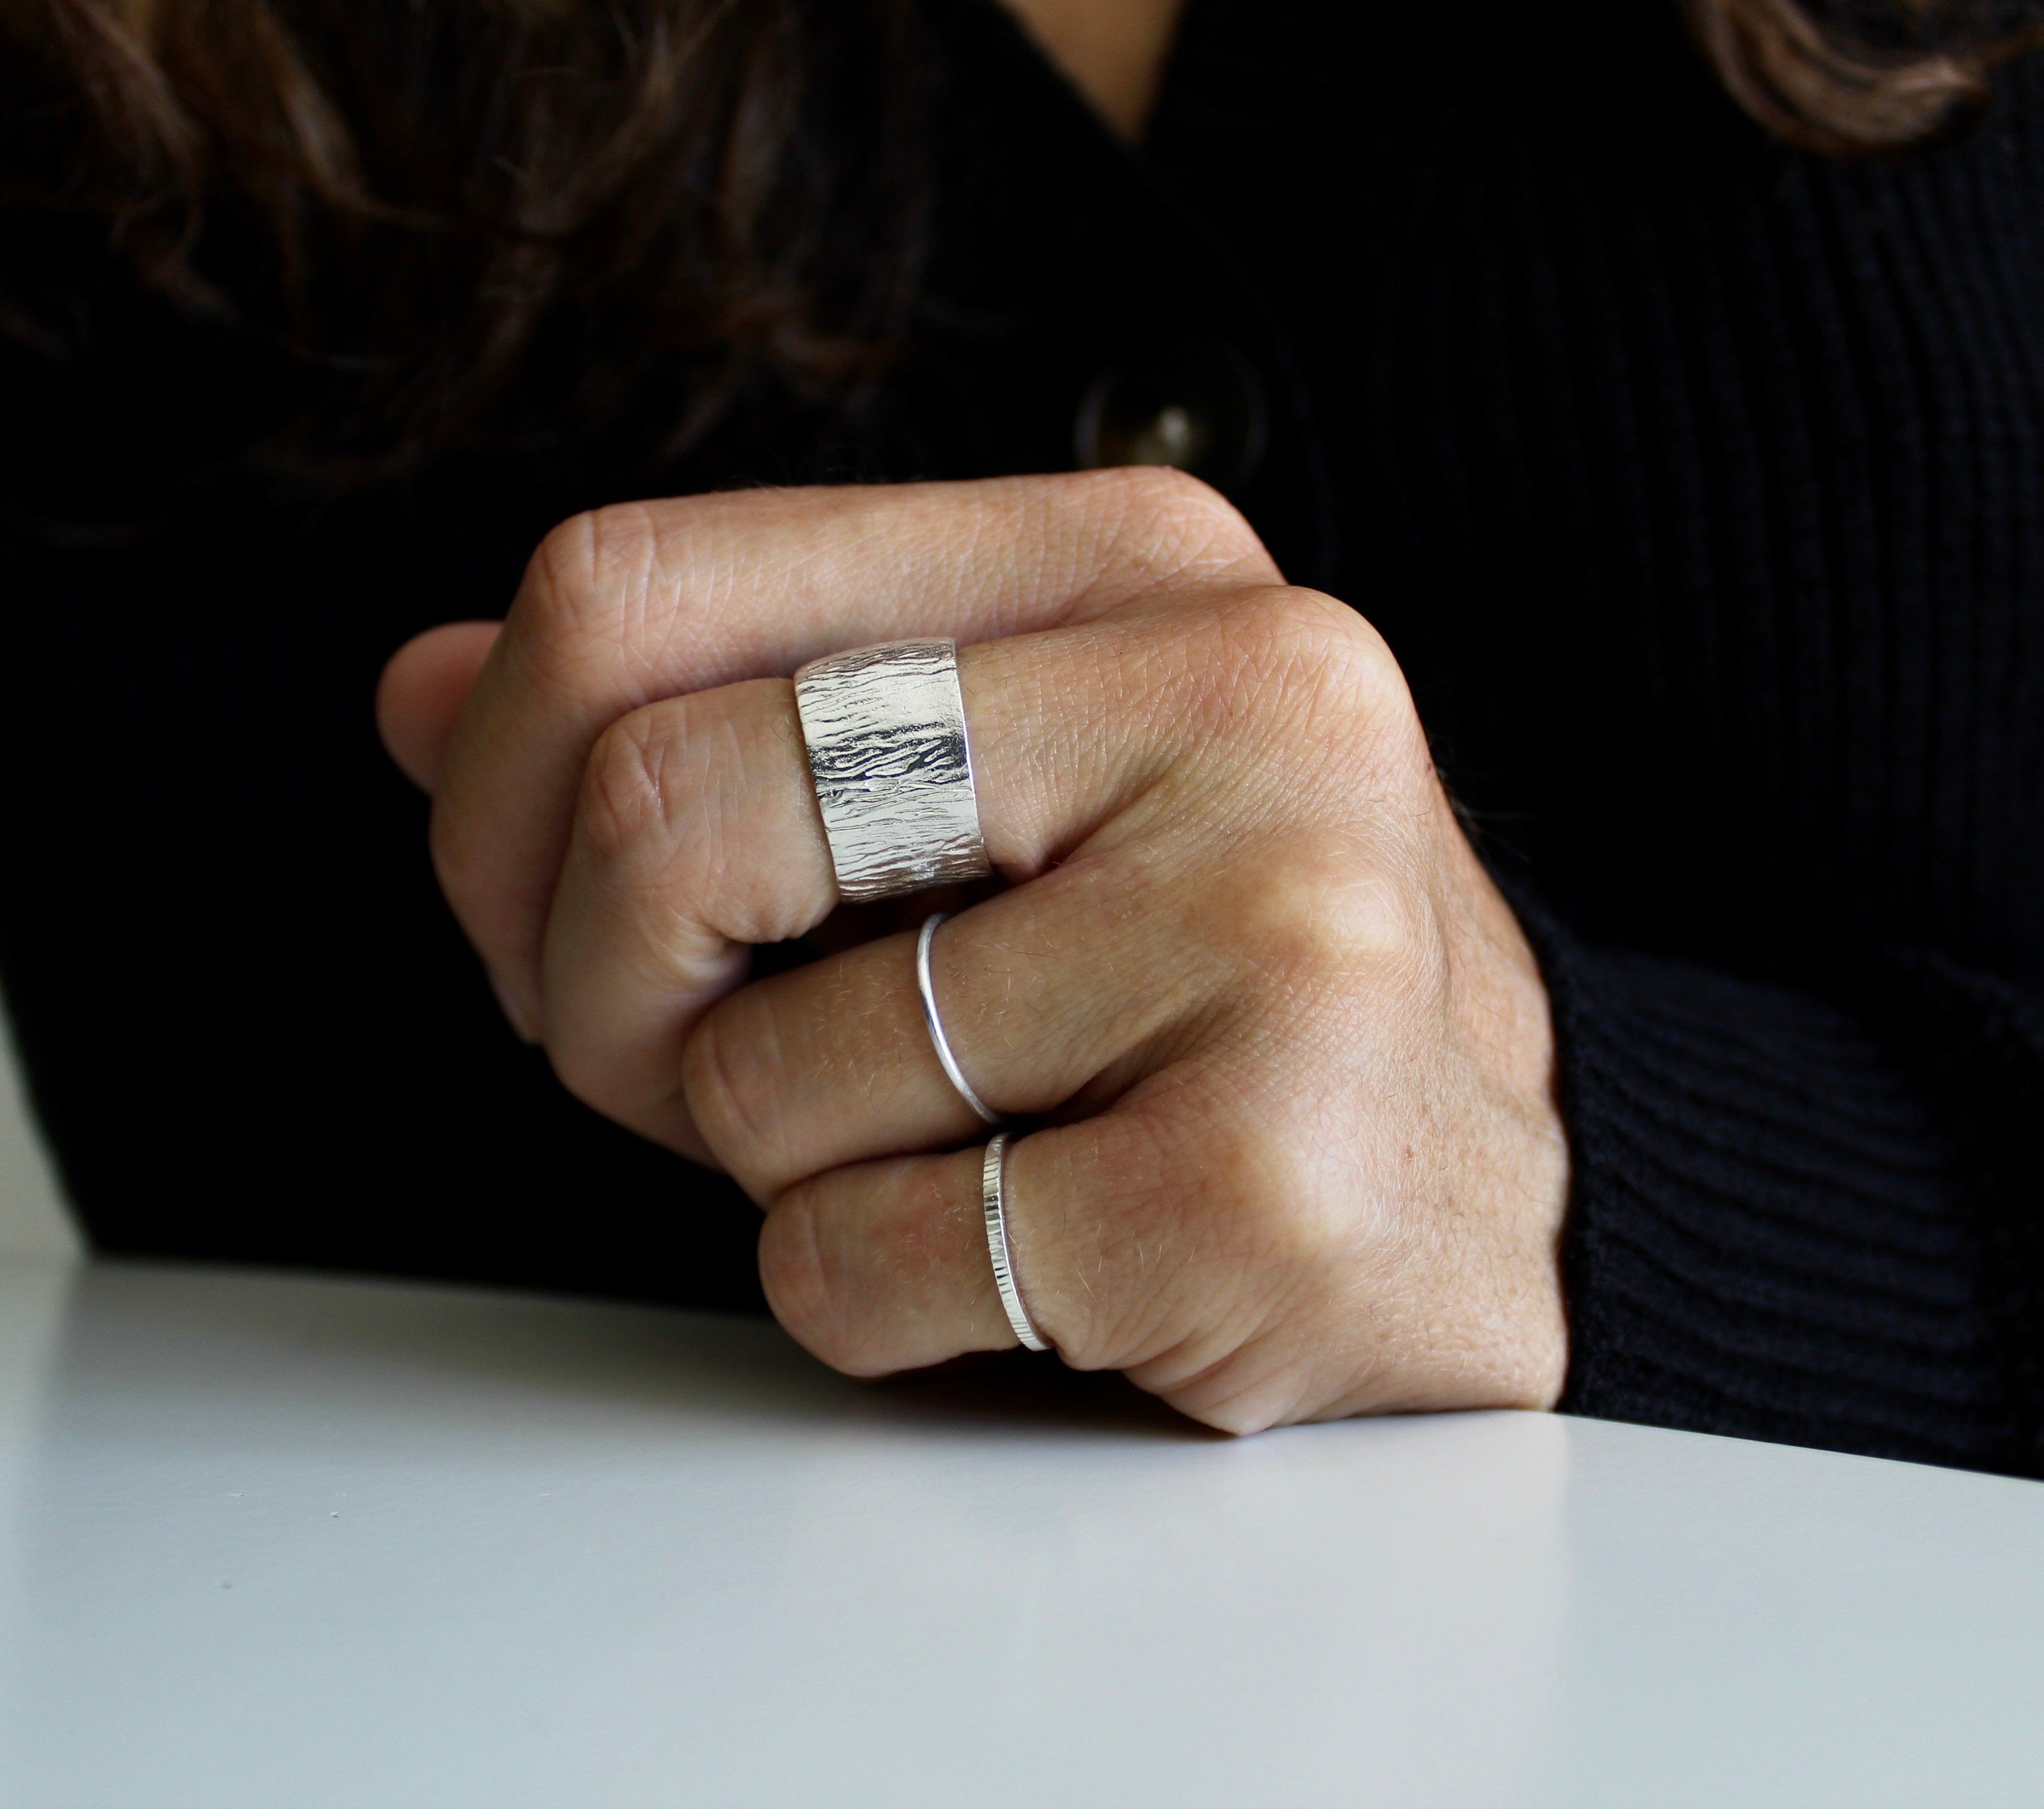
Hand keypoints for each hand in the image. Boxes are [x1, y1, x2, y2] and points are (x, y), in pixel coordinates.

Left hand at [377, 470, 1569, 1428]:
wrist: (1521, 1192)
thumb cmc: (1223, 981)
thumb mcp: (997, 787)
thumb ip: (724, 712)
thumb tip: (421, 697)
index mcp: (1143, 562)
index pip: (640, 585)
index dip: (498, 781)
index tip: (536, 914)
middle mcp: (1238, 697)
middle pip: (662, 807)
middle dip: (597, 998)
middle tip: (680, 1069)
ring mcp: (1273, 934)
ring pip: (751, 1079)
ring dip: (776, 1168)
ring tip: (956, 1149)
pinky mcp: (1261, 1177)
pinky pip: (854, 1263)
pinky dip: (871, 1298)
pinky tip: (1030, 1256)